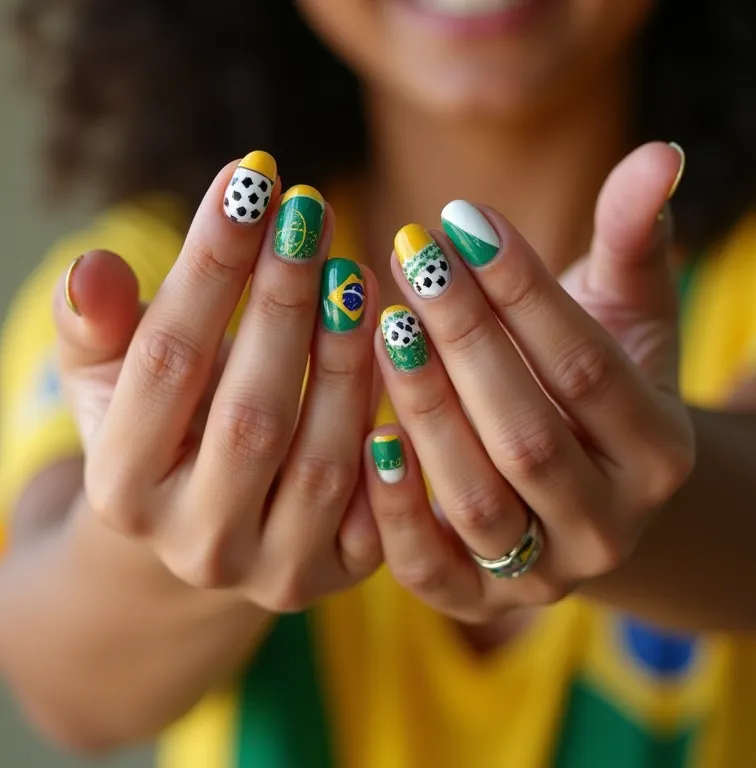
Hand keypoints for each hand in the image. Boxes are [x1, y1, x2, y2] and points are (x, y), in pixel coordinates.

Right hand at [55, 154, 380, 610]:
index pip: (166, 364)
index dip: (210, 267)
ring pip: (322, 458)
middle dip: (284, 302)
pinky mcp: (338, 573)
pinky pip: (379, 505)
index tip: (249, 179)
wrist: (214, 516)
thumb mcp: (112, 381)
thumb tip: (93, 268)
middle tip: (313, 210)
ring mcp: (274, 571)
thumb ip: (98, 330)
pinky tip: (404, 349)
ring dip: (348, 355)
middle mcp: (196, 545)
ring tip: (357, 270)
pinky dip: (394, 427)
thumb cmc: (167, 428)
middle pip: (250, 414)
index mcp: (122, 490)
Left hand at [365, 142, 693, 623]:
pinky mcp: (478, 599)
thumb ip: (635, 242)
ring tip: (381, 323)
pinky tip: (362, 432)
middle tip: (410, 257)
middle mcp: (611, 525)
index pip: (588, 367)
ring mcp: (544, 573)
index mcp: (658, 452)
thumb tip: (661, 153)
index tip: (461, 216)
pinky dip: (394, 506)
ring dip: (425, 409)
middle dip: (466, 339)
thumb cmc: (589, 380)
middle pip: (528, 433)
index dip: (525, 289)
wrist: (573, 477)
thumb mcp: (621, 314)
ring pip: (477, 498)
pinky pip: (429, 567)